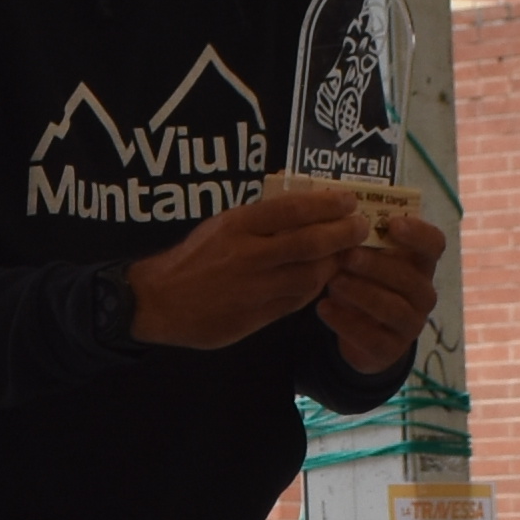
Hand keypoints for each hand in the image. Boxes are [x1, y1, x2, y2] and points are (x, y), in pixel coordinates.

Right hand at [122, 182, 368, 349]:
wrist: (158, 300)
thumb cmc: (193, 258)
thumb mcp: (220, 225)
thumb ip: (260, 219)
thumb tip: (305, 205)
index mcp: (237, 226)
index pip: (293, 209)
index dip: (327, 205)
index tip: (348, 201)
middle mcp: (247, 256)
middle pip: (310, 244)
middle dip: (343, 235)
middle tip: (360, 228)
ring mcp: (252, 289)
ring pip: (309, 277)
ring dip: (332, 265)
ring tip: (344, 255)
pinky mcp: (253, 317)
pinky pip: (295, 302)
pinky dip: (313, 289)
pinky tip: (320, 279)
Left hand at [309, 201, 448, 373]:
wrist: (362, 336)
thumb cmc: (364, 283)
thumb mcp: (365, 258)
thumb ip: (359, 238)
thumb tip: (334, 210)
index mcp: (420, 264)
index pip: (435, 244)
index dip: (417, 233)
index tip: (392, 223)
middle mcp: (423, 294)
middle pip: (410, 278)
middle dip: (378, 265)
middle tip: (347, 256)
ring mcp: (410, 324)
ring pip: (393, 308)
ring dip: (362, 293)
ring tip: (333, 282)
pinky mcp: (390, 350)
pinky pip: (372, 337)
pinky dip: (345, 322)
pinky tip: (323, 308)